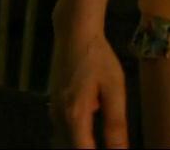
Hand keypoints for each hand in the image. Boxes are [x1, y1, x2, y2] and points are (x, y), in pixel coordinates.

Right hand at [48, 25, 128, 147]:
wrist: (74, 32)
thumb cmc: (98, 58)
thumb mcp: (114, 89)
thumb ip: (115, 124)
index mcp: (75, 115)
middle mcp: (59, 116)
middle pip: (73, 147)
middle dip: (90, 148)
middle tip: (113, 144)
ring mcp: (54, 109)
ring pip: (67, 139)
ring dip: (84, 143)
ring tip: (104, 138)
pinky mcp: (55, 102)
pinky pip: (65, 128)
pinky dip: (78, 134)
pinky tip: (93, 125)